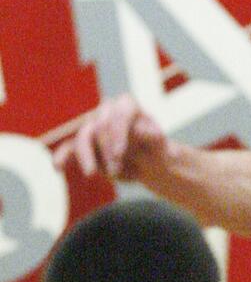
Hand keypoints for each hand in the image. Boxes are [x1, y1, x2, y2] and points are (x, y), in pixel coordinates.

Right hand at [53, 94, 167, 179]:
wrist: (149, 163)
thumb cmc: (157, 150)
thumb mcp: (160, 145)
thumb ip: (154, 138)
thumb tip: (142, 131)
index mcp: (128, 106)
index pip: (120, 113)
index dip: (118, 133)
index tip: (120, 153)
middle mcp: (108, 113)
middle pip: (100, 126)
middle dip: (107, 150)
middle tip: (116, 171)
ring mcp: (94, 128)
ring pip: (83, 137)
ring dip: (86, 157)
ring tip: (92, 175)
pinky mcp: (84, 145)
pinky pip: (69, 149)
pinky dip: (62, 157)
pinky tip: (58, 168)